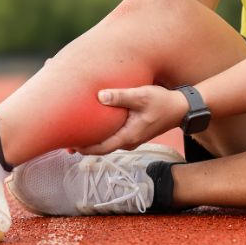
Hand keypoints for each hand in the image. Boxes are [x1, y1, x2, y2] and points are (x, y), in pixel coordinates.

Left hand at [74, 85, 188, 154]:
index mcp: (128, 137)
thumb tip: (100, 96)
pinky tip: (91, 125)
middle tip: (64, 139)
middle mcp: (128, 142)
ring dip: (91, 139)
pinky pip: (111, 136)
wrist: (181, 108)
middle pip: (100, 148)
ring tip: (73, 133)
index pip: (101, 148)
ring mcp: (130, 139)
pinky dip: (100, 133)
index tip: (69, 144)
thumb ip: (121, 96)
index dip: (84, 148)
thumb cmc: (162, 102)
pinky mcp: (131, 133)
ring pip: (105, 142)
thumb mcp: (141, 96)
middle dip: (83, 144)